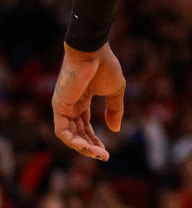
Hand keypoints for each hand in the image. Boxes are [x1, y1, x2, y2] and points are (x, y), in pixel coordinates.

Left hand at [52, 42, 125, 159]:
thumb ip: (115, 110)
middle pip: (78, 133)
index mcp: (81, 101)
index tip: (106, 151)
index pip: (85, 127)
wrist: (93, 51)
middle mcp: (69, 105)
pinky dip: (72, 140)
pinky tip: (85, 147)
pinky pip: (62, 130)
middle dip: (90, 147)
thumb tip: (116, 130)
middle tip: (104, 156)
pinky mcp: (59, 106)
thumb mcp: (115, 91)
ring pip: (69, 135)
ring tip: (98, 154)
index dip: (95, 140)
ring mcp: (62, 106)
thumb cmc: (105, 66)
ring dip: (83, 147)